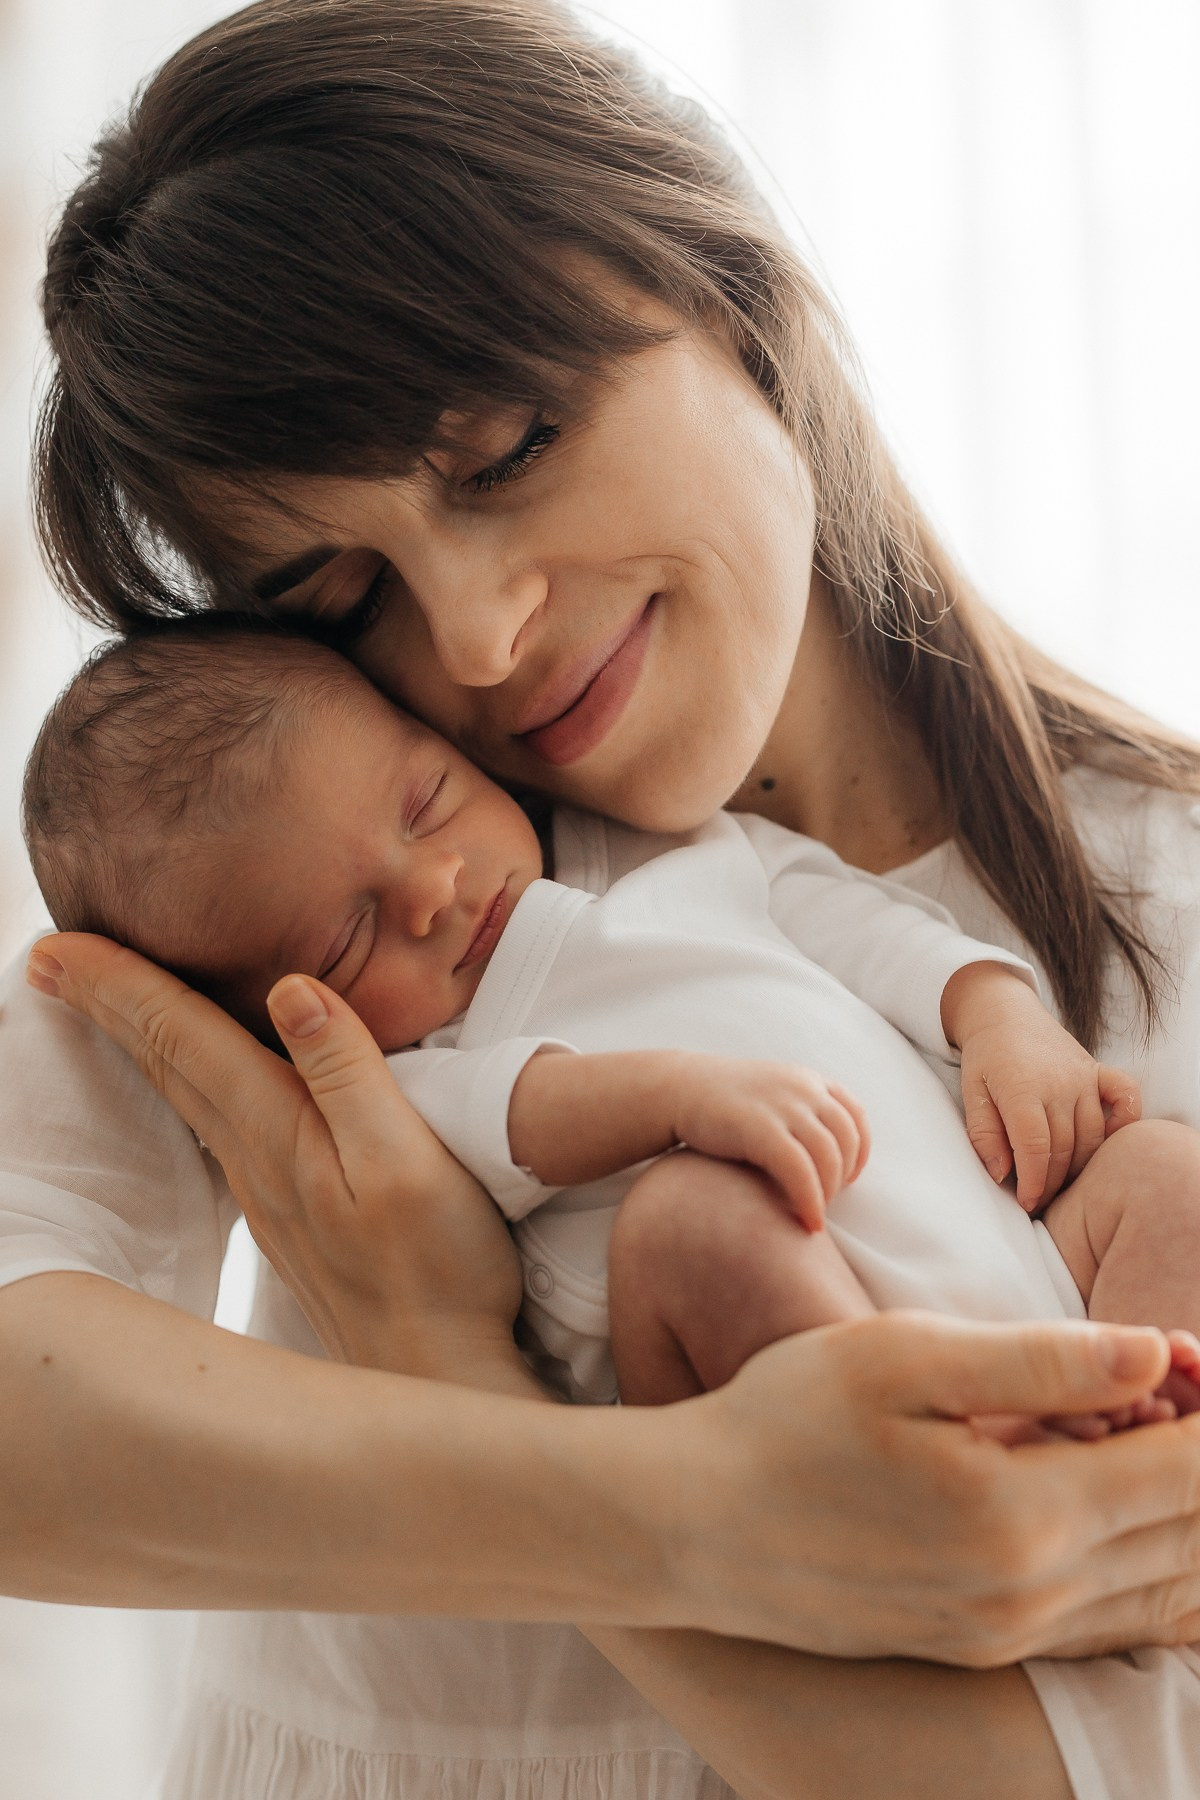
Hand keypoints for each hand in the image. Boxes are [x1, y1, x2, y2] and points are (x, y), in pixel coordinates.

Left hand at [27, 935, 525, 1381]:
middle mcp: (257, 1162)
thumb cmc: (438, 1270)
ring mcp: (268, 1195)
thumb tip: (291, 991)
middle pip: (167, 1065)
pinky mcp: (289, 1218)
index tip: (58, 946)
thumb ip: (349, 1073)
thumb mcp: (407, 1158)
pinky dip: (184, 1086)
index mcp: (280, 1134)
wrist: (436, 1374)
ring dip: (137, 1043)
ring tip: (99, 1006)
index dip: (121, 987)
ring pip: (184, 1098)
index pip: (184, 1039)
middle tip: (45, 961)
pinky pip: (215, 1129)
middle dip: (106, 1005)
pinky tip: (189, 1087)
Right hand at [665, 1309, 1199, 1660]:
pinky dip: (1149, 1568)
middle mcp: (1033, 1596)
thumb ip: (1040, 1360)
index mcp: (1024, 1516)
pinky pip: (1111, 1624)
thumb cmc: (787, 1423)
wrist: (691, 1526)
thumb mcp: (904, 1357)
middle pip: (1187, 1534)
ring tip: (1151, 1431)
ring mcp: (1007, 1636)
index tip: (1197, 1353)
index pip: (1184, 1470)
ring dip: (1182, 1510)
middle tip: (1184, 1383)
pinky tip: (1133, 1522)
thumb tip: (1161, 1353)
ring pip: (1161, 1588)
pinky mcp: (978, 1649)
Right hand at [667, 1056, 868, 1229]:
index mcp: (808, 1080)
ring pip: (829, 1158)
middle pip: (846, 1140)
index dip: (859, 1151)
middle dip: (842, 1177)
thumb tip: (826, 1154)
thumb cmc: (721, 1103)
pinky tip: (809, 1224)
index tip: (849, 1177)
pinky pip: (801, 1171)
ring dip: (828, 1194)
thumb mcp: (770, 1094)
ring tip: (813, 1215)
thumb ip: (800, 1113)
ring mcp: (784, 1106)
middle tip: (824, 1201)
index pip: (855, 1115)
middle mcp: (803, 1088)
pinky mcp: (762, 1128)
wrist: (676, 1090)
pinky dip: (811, 1201)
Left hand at [941, 964, 1139, 1209]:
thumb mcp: (971, 1094)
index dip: (1033, 1182)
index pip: (1036, 1148)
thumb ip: (984, 1135)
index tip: (1027, 1203)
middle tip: (1039, 1199)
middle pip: (1065, 1148)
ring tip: (1060, 1182)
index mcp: (1023, 1089)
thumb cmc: (984, 1057)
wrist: (1003, 1013)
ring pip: (1093, 1136)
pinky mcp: (1097, 1071)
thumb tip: (1001, 1174)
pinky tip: (1107, 1144)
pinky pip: (1125, 1098)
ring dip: (1079, 1166)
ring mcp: (1083, 1076)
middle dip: (1052, 1182)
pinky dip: (1124, 1123)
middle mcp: (1059, 1084)